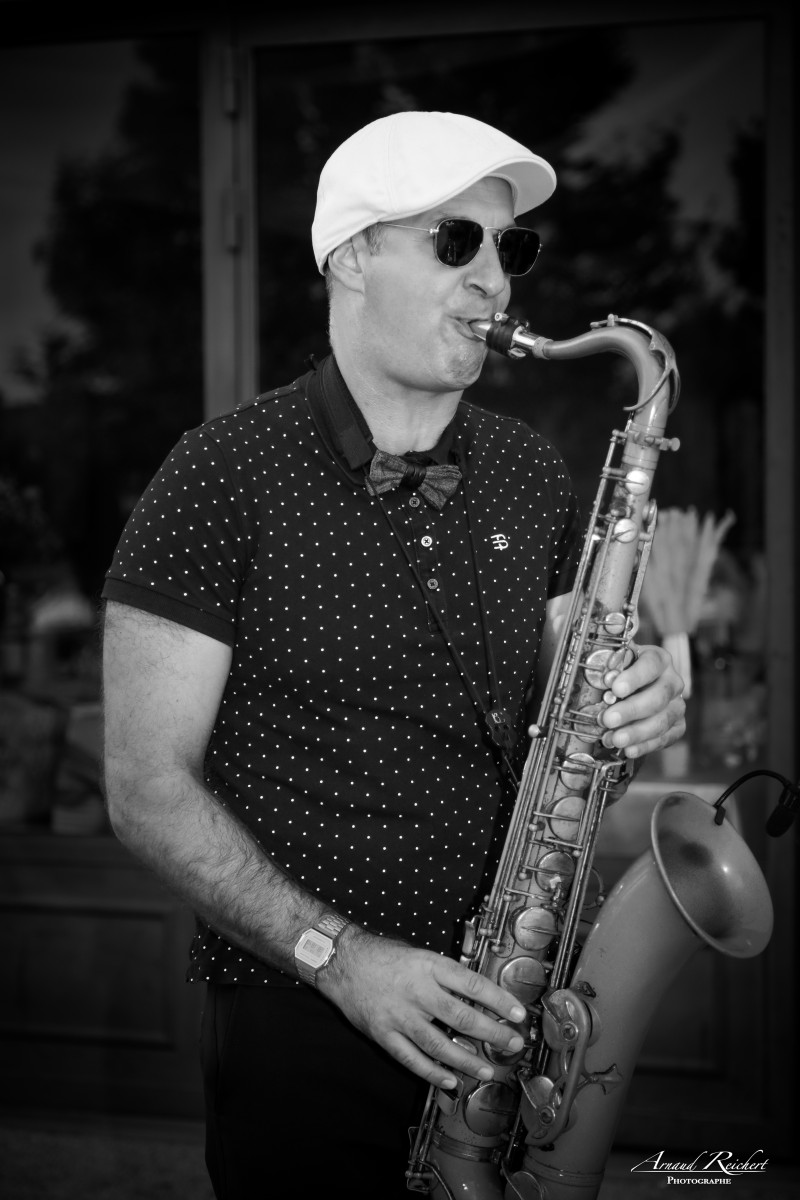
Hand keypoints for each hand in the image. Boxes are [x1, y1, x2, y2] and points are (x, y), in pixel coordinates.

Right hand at [320, 928, 525, 1088]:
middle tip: (513, 1044)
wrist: (342, 961)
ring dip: (467, 1060)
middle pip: (463, 1018)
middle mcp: (418, 992)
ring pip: (440, 1045)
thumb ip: (444, 974)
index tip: (518, 1013)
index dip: (499, 1001)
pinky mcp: (384, 1034)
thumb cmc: (383, 955)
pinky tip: (450, 1081)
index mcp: (430, 967)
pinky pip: (412, 1059)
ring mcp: (400, 1016)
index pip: (473, 985)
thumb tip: (474, 992)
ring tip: (487, 1070)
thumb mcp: (419, 954)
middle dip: (493, 1034)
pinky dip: (432, 1073)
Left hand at [599, 642, 685, 758]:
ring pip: (662, 721)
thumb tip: (603, 681)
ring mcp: (677, 705)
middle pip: (657, 697)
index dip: (634, 678)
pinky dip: (645, 746)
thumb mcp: (616, 664)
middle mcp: (672, 681)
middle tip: (608, 719)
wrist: (635, 688)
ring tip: (614, 739)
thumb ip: (610, 670)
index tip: (616, 689)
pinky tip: (629, 750)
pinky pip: (665, 738)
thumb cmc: (623, 673)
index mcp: (659, 659)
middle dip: (631, 710)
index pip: (650, 665)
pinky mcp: (677, 726)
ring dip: (636, 732)